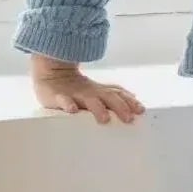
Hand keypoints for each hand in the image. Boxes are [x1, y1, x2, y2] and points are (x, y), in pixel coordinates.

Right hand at [30, 56, 144, 125]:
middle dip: (119, 107)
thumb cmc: (77, 88)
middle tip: (128, 119)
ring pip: (87, 100)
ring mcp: (75, 93)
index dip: (129, 102)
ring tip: (104, 118)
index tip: (141, 110)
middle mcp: (91, 92)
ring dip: (97, 108)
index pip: (118, 94)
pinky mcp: (57, 96)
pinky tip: (72, 110)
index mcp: (100, 91)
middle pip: (108, 97)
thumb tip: (134, 97)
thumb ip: (114, 93)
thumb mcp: (97, 90)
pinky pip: (62, 100)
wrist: (51, 73)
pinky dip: (67, 105)